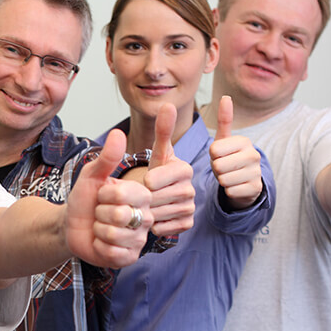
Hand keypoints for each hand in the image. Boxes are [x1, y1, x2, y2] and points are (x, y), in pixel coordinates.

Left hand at [66, 129, 152, 268]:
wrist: (71, 226)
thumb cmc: (85, 199)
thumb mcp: (92, 175)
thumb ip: (107, 157)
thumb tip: (118, 132)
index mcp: (141, 194)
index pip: (122, 193)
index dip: (104, 194)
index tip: (103, 195)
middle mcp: (146, 216)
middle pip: (120, 215)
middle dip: (99, 213)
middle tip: (100, 213)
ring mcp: (139, 239)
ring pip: (114, 235)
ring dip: (98, 230)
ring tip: (100, 227)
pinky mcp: (130, 257)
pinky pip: (112, 252)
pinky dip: (98, 247)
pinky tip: (100, 243)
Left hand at [143, 103, 194, 235]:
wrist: (151, 200)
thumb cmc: (152, 173)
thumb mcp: (157, 153)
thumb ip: (162, 130)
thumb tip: (168, 104)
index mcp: (184, 169)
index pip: (166, 176)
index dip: (153, 179)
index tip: (145, 181)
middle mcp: (191, 188)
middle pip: (161, 196)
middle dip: (146, 197)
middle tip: (139, 196)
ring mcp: (190, 207)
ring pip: (163, 213)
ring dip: (148, 211)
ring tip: (143, 206)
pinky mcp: (187, 224)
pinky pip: (167, 227)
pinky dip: (155, 224)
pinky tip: (150, 218)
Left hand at [208, 96, 263, 209]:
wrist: (244, 181)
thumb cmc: (229, 158)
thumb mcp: (224, 140)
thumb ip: (224, 120)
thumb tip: (226, 97)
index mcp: (244, 141)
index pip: (214, 150)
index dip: (212, 155)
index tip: (220, 155)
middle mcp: (254, 155)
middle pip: (218, 166)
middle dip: (217, 170)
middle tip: (224, 168)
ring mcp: (256, 172)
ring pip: (224, 180)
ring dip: (222, 181)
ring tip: (230, 176)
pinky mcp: (255, 189)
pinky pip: (230, 192)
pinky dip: (229, 191)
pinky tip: (236, 186)